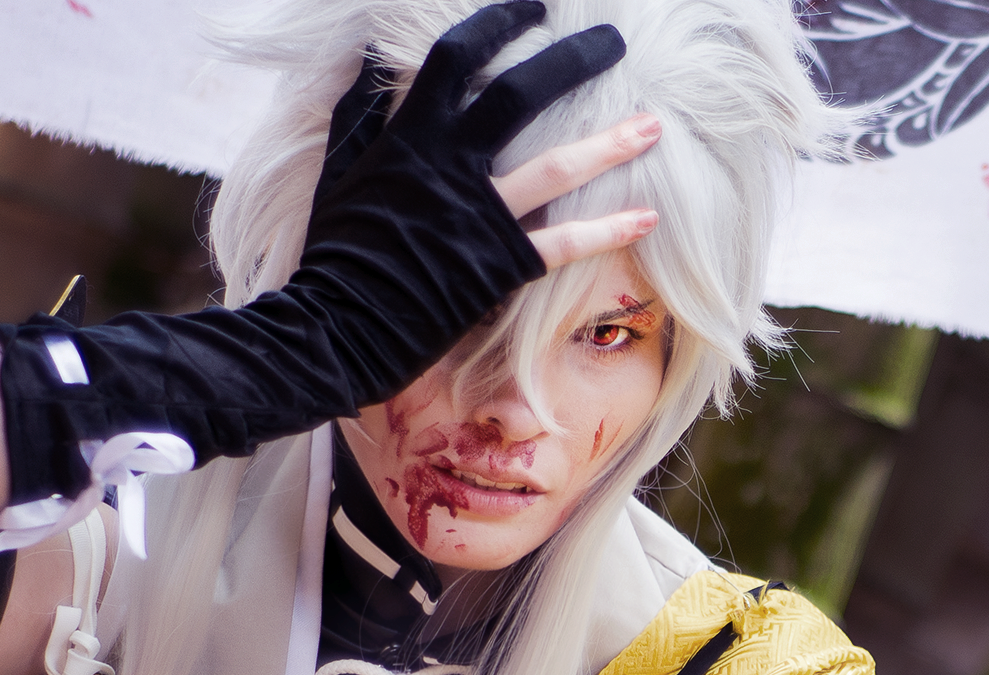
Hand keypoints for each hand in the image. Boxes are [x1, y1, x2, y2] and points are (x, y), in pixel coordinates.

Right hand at [313, 8, 658, 276]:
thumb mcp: (338, 172)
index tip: (533, 7)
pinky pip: (564, 243)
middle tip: (613, 42)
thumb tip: (366, 63)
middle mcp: (452, 165)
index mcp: (411, 135)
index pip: (458, 56)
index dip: (498, 23)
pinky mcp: (499, 266)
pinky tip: (647, 216)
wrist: (336, 329)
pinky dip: (608, 229)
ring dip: (612, 143)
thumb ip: (357, 116)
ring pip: (558, 167)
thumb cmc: (335, 255)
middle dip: (573, 60)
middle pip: (522, 93)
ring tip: (653, 125)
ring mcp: (480, 216)